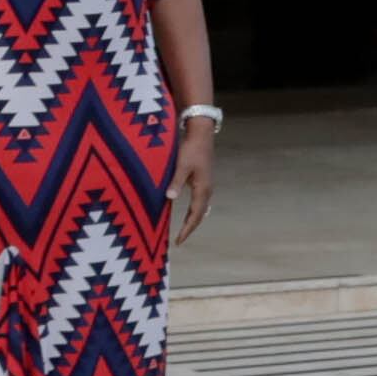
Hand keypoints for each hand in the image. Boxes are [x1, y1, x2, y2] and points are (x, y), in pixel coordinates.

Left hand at [170, 120, 219, 244]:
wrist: (202, 134)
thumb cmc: (191, 148)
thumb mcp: (181, 165)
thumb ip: (176, 182)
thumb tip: (170, 199)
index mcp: (203, 189)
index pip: (195, 216)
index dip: (186, 230)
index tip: (178, 241)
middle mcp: (207, 190)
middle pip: (200, 215)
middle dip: (190, 228)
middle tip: (179, 240)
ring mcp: (206, 186)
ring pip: (201, 209)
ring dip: (192, 220)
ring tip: (183, 230)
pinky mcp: (203, 181)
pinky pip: (200, 202)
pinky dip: (194, 211)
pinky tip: (188, 213)